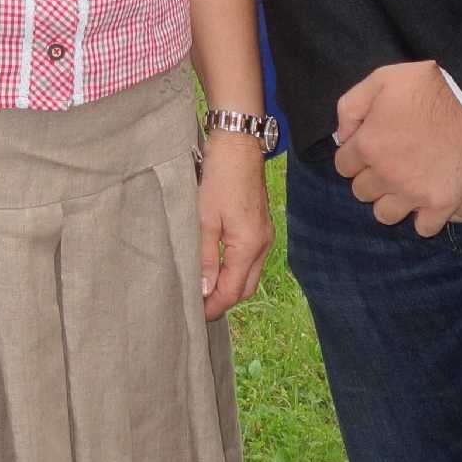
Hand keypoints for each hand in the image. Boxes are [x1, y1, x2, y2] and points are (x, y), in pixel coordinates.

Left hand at [196, 132, 272, 317]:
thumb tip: (204, 289)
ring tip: (205, 286)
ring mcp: (265, 235)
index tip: (196, 315)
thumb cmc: (219, 179)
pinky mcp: (261, 226)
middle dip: (225, 299)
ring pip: (250, 274)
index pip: (233, 291)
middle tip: (199, 304)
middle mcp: (262, 245)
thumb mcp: (204, 220)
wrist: (238, 146)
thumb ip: (205, 257)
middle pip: (246, 287)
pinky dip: (236, 268)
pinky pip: (252, 258)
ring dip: (231, 284)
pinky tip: (218, 265)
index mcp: (249, 246)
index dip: (215, 305)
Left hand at [332, 62, 461, 236]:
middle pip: (362, 192)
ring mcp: (414, 191)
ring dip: (391, 202)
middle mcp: (386, 174)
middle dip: (371, 178)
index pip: (343, 166)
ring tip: (405, 186)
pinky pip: (423, 228)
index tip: (371, 149)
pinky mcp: (443, 202)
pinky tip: (427, 202)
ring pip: (385, 214)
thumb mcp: (379, 80)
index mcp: (368, 145)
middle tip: (389, 164)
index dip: (356, 156)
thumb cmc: (428, 84)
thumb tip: (343, 135)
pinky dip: (424, 218)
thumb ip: (351, 107)